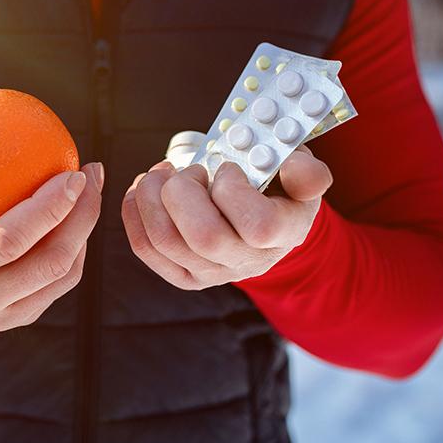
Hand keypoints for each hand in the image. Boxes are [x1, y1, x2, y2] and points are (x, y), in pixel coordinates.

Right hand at [0, 144, 102, 330]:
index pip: (7, 243)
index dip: (47, 210)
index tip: (71, 174)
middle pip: (47, 263)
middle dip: (81, 217)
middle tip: (91, 175)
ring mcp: (3, 316)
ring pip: (63, 275)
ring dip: (85, 229)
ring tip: (92, 188)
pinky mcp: (22, 316)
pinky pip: (62, 281)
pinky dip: (77, 245)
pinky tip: (80, 210)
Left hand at [121, 147, 331, 289]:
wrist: (264, 218)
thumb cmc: (278, 186)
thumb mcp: (300, 171)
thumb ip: (307, 170)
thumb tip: (300, 172)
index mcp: (284, 233)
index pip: (258, 227)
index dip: (233, 190)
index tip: (227, 167)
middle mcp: (248, 261)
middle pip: (203, 237)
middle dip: (183, 191)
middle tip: (187, 170)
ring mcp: (213, 273)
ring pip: (166, 241)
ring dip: (152, 197)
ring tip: (162, 174)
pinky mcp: (184, 275)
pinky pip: (147, 249)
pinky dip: (135, 213)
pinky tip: (144, 189)